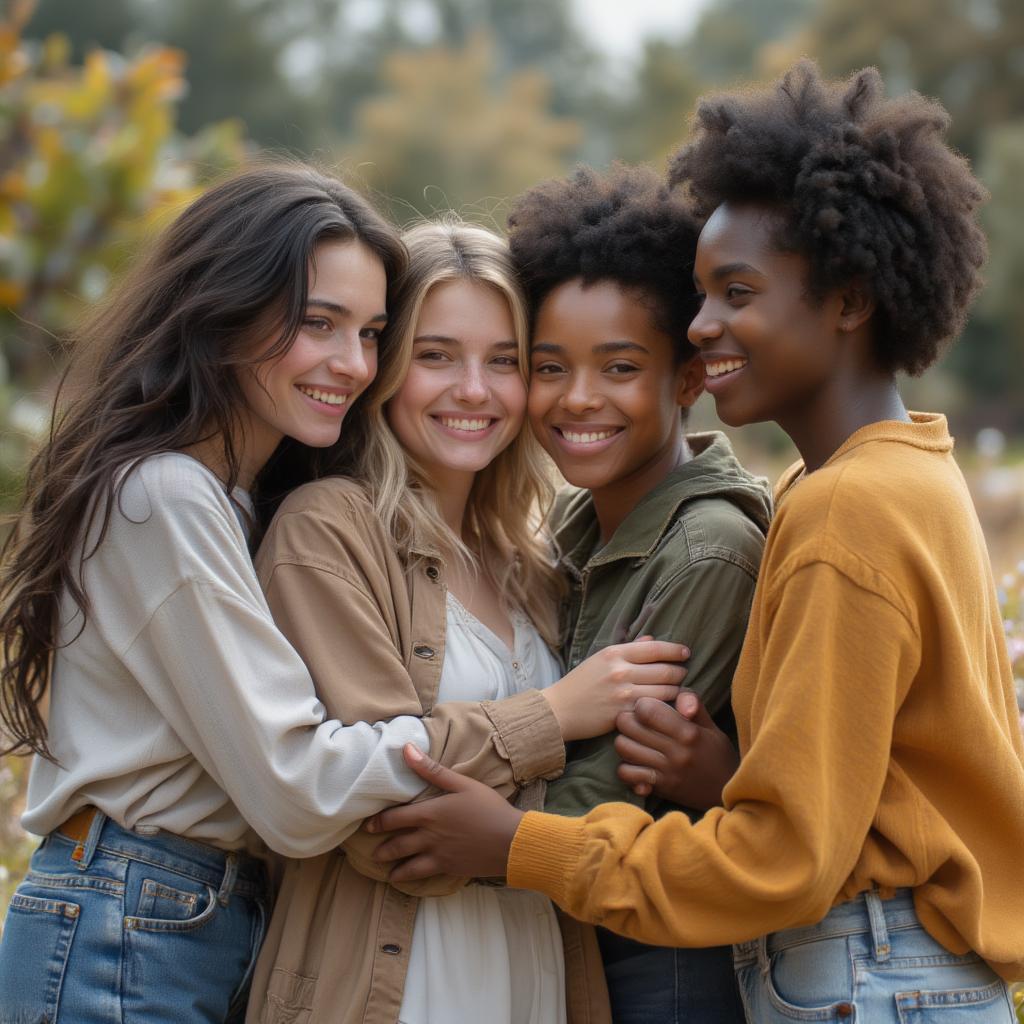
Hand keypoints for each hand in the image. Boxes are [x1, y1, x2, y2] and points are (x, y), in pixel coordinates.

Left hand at [366, 744, 523, 881]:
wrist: (510, 841)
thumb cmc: (488, 808)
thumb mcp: (462, 784)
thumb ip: (432, 770)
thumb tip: (406, 750)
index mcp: (430, 813)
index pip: (396, 818)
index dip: (379, 822)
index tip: (368, 825)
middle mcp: (429, 837)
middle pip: (397, 844)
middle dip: (382, 848)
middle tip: (372, 851)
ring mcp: (438, 855)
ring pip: (407, 865)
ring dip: (393, 868)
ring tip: (385, 870)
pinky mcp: (448, 869)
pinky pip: (423, 876)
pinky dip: (410, 879)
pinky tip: (407, 880)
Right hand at [543, 639, 688, 741]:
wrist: (559, 710)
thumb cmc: (580, 683)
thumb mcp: (600, 659)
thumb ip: (629, 649)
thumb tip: (652, 640)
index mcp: (615, 653)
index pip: (655, 648)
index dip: (675, 650)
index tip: (685, 653)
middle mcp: (621, 671)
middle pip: (666, 670)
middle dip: (680, 672)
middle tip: (683, 674)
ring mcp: (623, 694)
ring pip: (666, 691)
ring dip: (677, 691)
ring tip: (678, 690)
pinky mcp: (625, 714)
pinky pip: (655, 710)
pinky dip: (666, 708)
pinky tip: (668, 707)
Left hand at [615, 690, 738, 809]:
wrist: (727, 792)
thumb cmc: (717, 754)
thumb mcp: (711, 726)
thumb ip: (693, 702)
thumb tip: (676, 689)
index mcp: (688, 733)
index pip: (647, 710)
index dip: (642, 704)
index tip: (647, 708)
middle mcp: (676, 753)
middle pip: (628, 726)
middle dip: (628, 719)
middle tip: (636, 722)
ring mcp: (666, 772)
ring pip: (623, 748)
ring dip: (625, 741)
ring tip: (635, 740)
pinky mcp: (659, 788)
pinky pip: (627, 774)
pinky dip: (627, 767)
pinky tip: (637, 762)